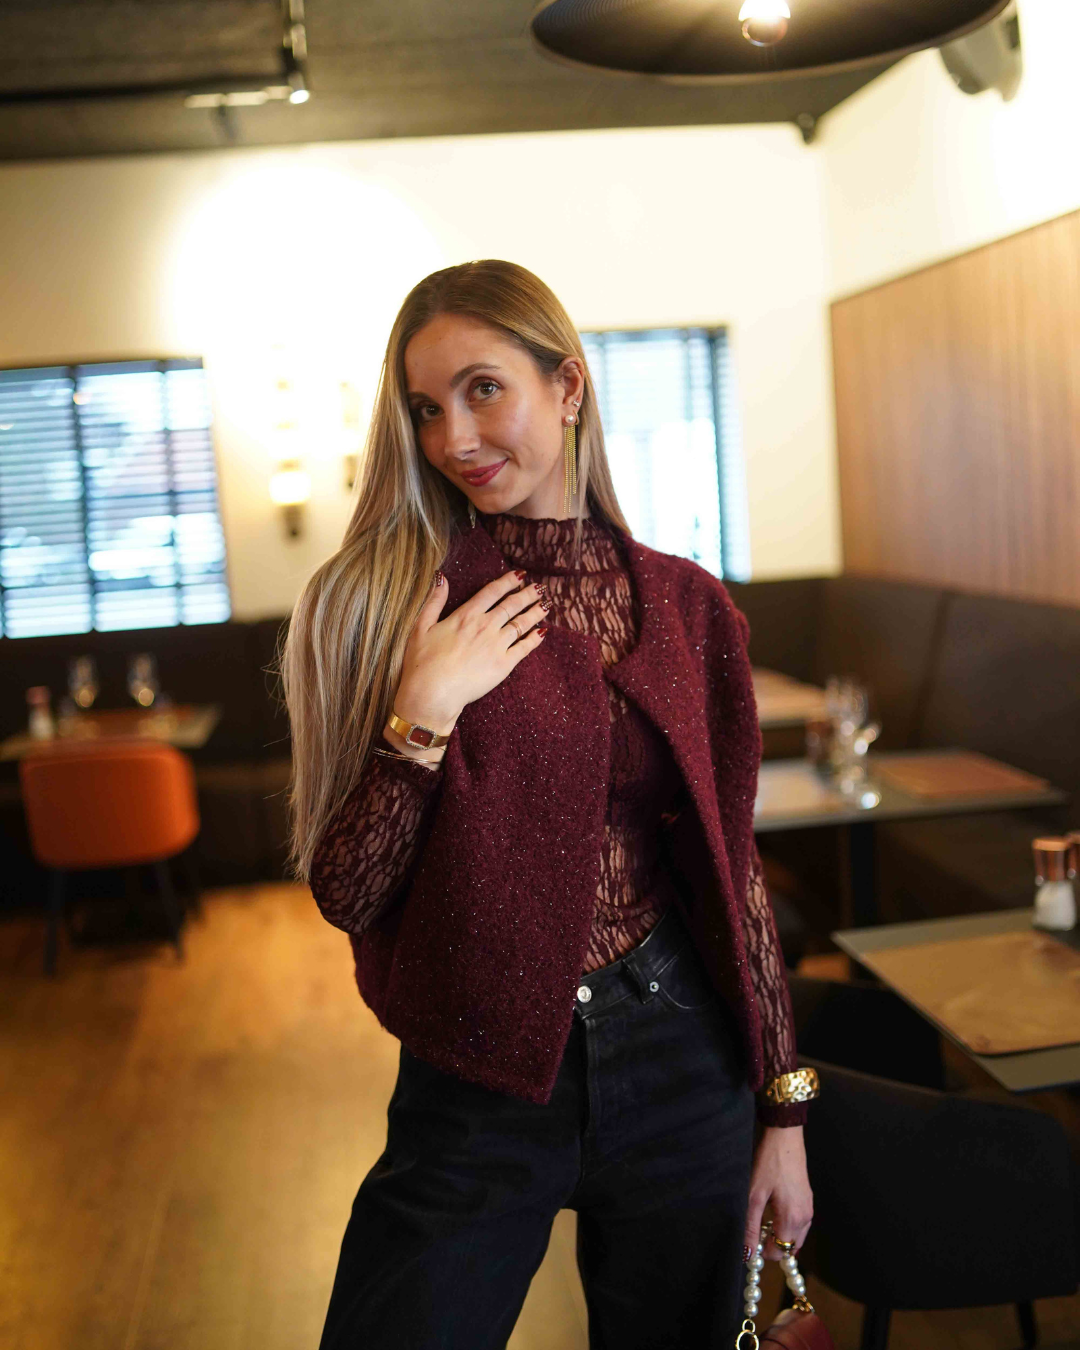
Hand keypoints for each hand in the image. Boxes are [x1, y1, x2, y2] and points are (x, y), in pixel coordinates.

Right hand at [395, 569, 548, 728]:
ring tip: (546, 605)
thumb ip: (434, 601)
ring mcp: (497, 645)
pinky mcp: (504, 665)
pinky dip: (535, 639)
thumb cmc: (422, 662)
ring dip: (535, 612)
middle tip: (539, 587)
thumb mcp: (421, 626)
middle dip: (527, 594)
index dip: (508, 581)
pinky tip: (542, 632)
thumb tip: (441, 578)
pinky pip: (524, 648)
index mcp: (466, 615)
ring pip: (521, 623)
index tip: (520, 575)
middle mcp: (485, 626)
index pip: (492, 592)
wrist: (432, 692)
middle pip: (512, 605)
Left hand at [743, 1125, 813, 1262]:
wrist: (785, 1139)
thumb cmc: (769, 1163)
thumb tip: (747, 1252)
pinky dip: (788, 1227)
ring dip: (780, 1236)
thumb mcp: (754, 1196)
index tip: (751, 1244)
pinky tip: (775, 1214)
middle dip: (772, 1245)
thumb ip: (751, 1227)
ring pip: (796, 1238)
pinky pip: (800, 1225)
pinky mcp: (808, 1201)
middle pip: (789, 1248)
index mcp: (792, 1218)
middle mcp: (805, 1218)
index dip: (763, 1252)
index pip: (779, 1253)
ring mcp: (809, 1209)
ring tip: (764, 1221)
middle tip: (756, 1232)